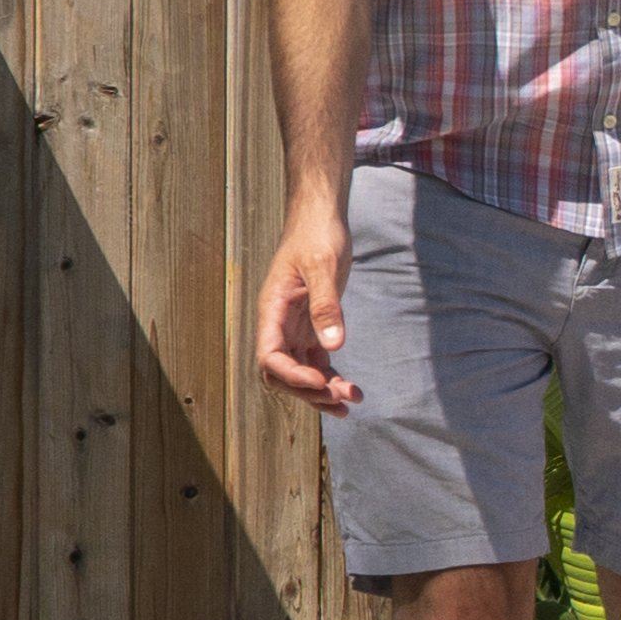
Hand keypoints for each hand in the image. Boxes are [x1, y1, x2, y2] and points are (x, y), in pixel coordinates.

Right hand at [257, 206, 358, 412]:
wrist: (320, 217)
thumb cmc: (317, 234)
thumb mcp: (324, 266)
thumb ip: (326, 306)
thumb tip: (334, 346)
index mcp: (272, 310)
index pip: (270, 356)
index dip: (291, 376)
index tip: (320, 382)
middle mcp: (278, 324)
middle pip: (282, 373)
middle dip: (308, 391)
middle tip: (340, 399)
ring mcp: (293, 328)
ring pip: (300, 372)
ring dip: (321, 391)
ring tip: (351, 402)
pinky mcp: (311, 327)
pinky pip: (316, 362)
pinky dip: (330, 378)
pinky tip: (350, 391)